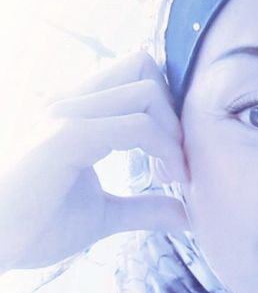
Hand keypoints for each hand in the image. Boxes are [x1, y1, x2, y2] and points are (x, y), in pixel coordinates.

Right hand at [0, 50, 189, 270]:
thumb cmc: (35, 228)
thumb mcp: (103, 214)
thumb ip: (143, 208)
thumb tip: (185, 215)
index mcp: (77, 112)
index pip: (136, 73)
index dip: (168, 109)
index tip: (176, 160)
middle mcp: (70, 103)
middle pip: (145, 65)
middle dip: (176, 112)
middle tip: (179, 162)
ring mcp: (67, 115)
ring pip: (146, 88)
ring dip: (174, 132)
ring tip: (175, 174)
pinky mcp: (66, 137)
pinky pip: (136, 125)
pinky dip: (163, 148)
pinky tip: (166, 178)